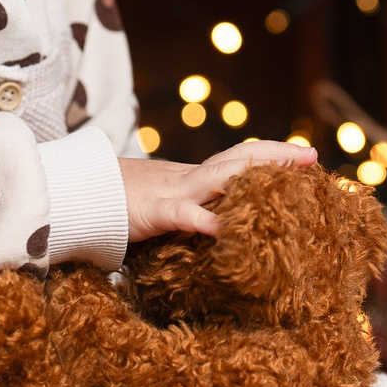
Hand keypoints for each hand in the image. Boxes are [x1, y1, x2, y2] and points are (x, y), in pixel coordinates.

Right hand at [119, 138, 318, 241]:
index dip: (270, 156)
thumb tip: (216, 231)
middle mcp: (187, 179)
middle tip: (312, 156)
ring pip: (220, 176)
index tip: (305, 156)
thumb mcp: (158, 209)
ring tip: (289, 174)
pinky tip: (226, 230)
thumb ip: (186, 215)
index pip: (237, 160)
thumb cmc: (114, 206)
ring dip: (256, 173)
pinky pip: (184, 215)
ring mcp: (171, 192)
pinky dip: (206, 221)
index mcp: (190, 179)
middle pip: (238, 159)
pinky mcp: (152, 213)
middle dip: (277, 156)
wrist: (74, 194)